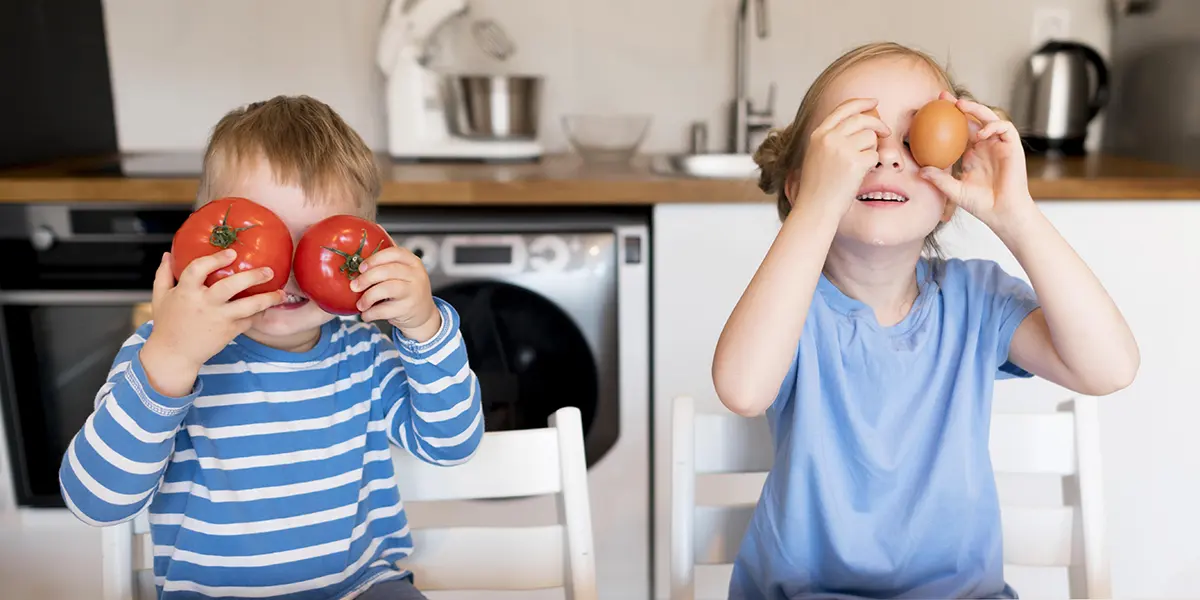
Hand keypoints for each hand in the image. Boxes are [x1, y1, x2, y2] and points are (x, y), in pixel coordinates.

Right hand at [141, 250, 284, 395]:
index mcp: (186, 292)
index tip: (232, 253)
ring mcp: (219, 319)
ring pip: (248, 307)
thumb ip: (164, 274)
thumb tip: (167, 254)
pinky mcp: (229, 332)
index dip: (215, 259)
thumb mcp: (160, 297)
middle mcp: (204, 304)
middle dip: (252, 276)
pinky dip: (259, 314)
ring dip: (267, 299)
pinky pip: (249, 321)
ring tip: (280, 293)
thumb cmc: (167, 324)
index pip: (198, 269)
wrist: (174, 354)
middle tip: (268, 271)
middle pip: (231, 286)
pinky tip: (267, 307)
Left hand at [350, 246, 441, 341]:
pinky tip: (366, 314)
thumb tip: (358, 264)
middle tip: (355, 286)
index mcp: (413, 262)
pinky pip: (385, 309)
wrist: (424, 314)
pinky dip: (371, 313)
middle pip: (388, 271)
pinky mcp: (408, 309)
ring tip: (361, 304)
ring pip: (386, 289)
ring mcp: (413, 292)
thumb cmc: (408, 291)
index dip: (375, 259)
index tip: (361, 267)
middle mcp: (416, 275)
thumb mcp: (404, 274)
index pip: (394, 253)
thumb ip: (387, 266)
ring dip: (368, 297)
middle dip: (367, 278)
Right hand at [792, 97, 890, 215]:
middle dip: (878, 124)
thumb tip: (858, 124)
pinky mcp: (856, 162)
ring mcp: (842, 149)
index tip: (874, 102)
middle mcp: (829, 138)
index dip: (861, 103)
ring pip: (871, 138)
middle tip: (886, 131)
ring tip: (859, 166)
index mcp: (818, 134)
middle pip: (862, 119)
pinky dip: (872, 166)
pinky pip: (875, 156)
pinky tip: (859, 176)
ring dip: (871, 150)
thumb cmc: (818, 187)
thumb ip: (832, 138)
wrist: (815, 208)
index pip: (842, 109)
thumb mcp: (817, 155)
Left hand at [919, 91, 1036, 231]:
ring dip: (976, 108)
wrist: (1002, 212)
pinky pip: (1005, 128)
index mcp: (971, 153)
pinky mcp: (1013, 147)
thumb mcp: (954, 190)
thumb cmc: (981, 204)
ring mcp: (999, 145)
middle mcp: (985, 145)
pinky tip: (981, 133)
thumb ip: (939, 179)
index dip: (946, 119)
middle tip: (942, 97)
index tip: (928, 111)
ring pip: (989, 118)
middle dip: (959, 105)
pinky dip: (993, 126)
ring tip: (960, 105)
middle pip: (972, 118)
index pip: (958, 130)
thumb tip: (920, 170)